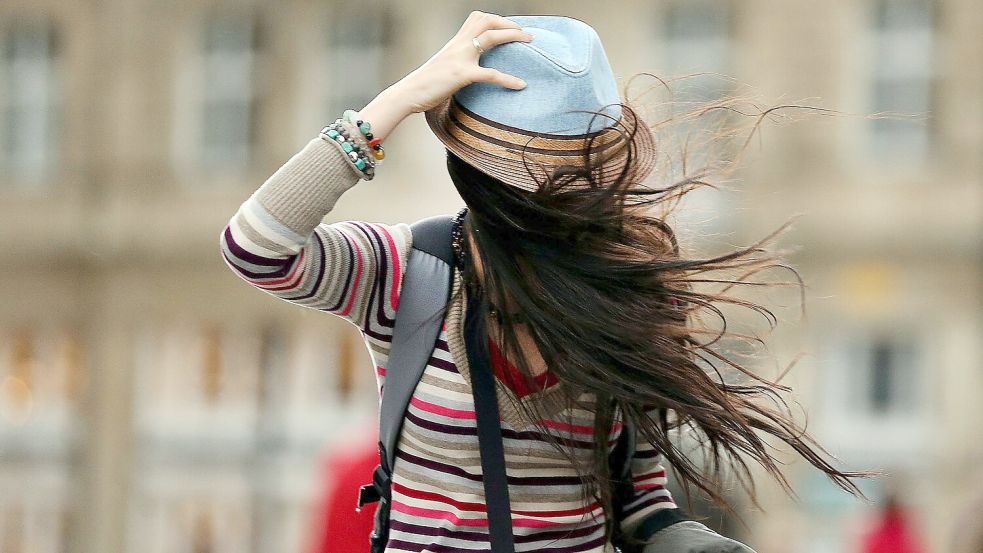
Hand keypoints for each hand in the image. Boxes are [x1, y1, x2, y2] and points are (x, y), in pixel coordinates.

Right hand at [358, 11, 531, 142]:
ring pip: (490, 37)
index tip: (510, 29)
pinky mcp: (461, 75)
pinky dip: (508, 79)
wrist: (407, 94)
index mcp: (454, 43)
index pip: (477, 19)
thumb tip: (470, 73)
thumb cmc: (424, 86)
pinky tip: (520, 85)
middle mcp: (458, 45)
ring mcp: (460, 58)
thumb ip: (457, 65)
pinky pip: (490, 74)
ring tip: (530, 43)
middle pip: (486, 20)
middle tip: (525, 35)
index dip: (496, 20)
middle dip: (508, 24)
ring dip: (513, 36)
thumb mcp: (443, 69)